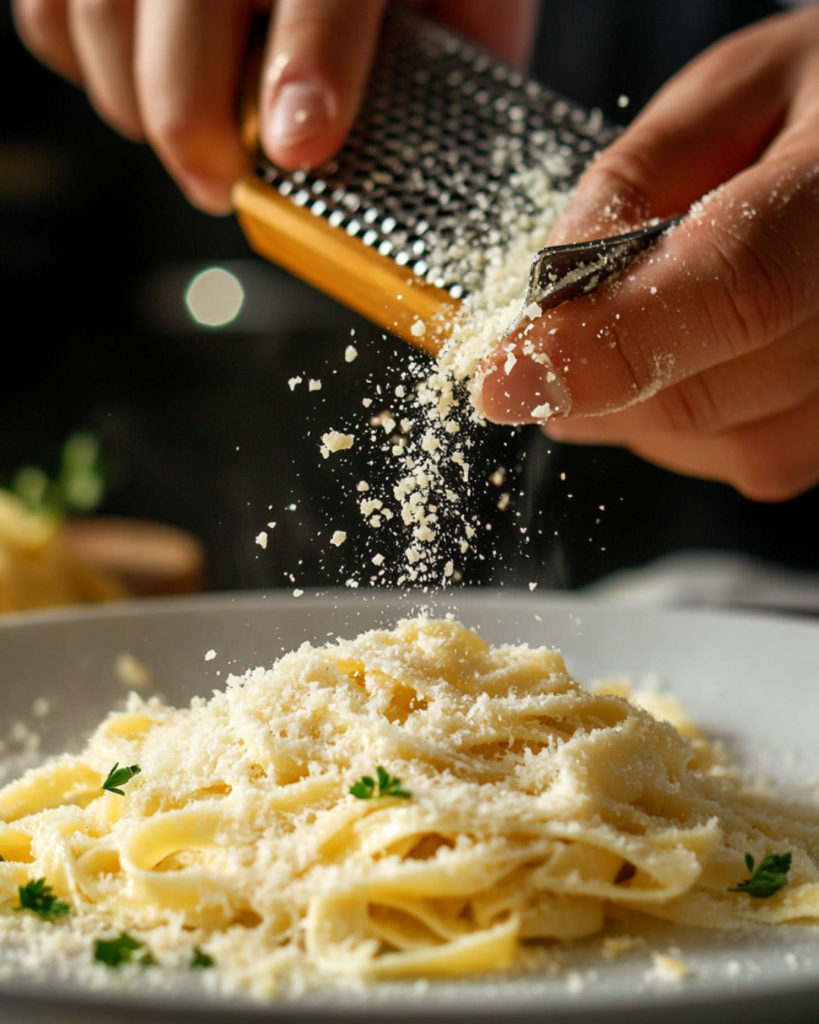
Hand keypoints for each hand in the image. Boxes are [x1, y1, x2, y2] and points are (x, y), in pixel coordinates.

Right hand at [12, 0, 538, 214]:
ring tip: (196, 146)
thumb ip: (463, 47)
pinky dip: (85, 64)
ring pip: (98, 13)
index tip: (300, 148)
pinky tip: (140, 85)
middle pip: (185, 2)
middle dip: (198, 122)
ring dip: (140, 108)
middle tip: (226, 185)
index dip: (310, 63)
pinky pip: (51, 12)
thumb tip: (448, 155)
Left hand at [476, 6, 818, 501]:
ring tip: (628, 329)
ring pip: (715, 443)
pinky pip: (747, 456)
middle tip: (534, 348)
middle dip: (591, 379)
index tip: (504, 377)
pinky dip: (684, 422)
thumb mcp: (727, 96)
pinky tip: (684, 359)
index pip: (733, 288)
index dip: (605, 344)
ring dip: (633, 404)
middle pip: (704, 393)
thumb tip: (546, 292)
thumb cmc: (818, 101)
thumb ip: (634, 185)